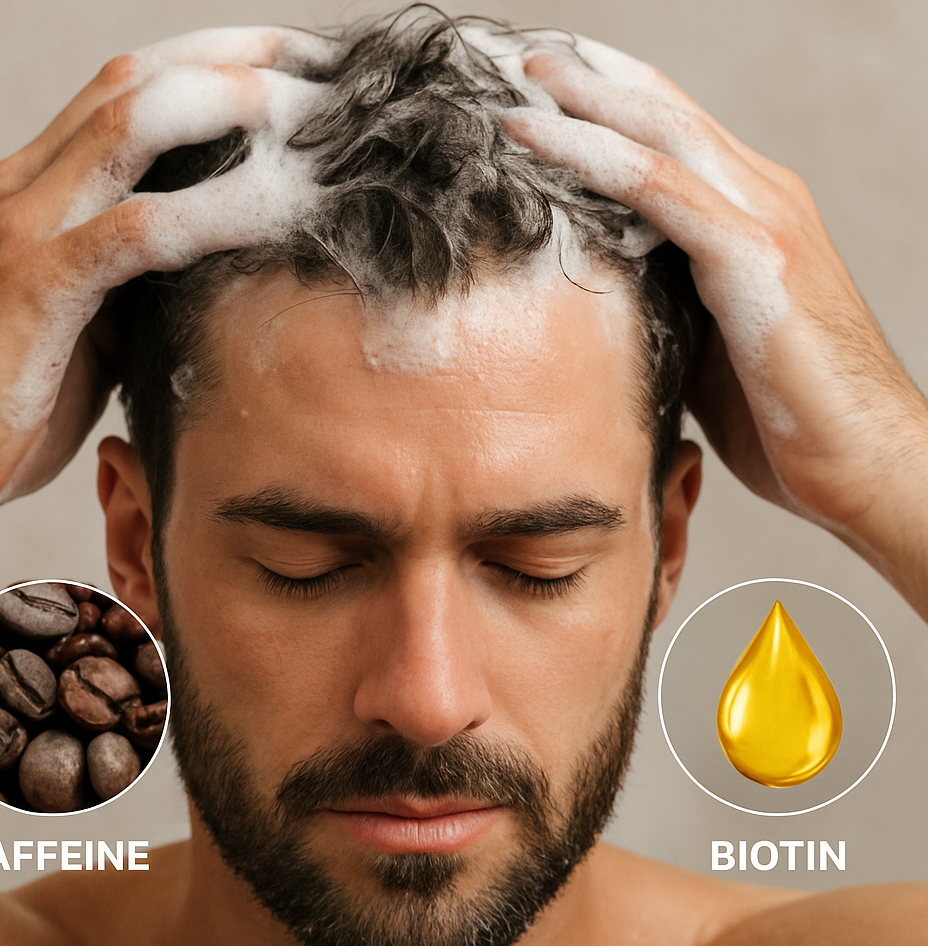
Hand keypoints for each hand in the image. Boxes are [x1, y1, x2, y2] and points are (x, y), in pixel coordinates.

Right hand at [0, 27, 321, 573]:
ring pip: (133, 128)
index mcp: (38, 188)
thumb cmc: (9, 398)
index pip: (129, 90)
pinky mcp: (34, 286)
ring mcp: (25, 228)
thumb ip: (132, 279)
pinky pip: (135, 230)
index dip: (213, 63)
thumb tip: (211, 267)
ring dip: (229, 110)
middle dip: (235, 63)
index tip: (294, 68)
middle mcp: (26, 186)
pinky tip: (272, 207)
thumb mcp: (85, 322)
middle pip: (138, 82)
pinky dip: (209, 212)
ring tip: (311, 116)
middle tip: (322, 70)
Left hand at [503, 41, 927, 615]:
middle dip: (582, 76)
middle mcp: (762, 199)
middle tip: (508, 53)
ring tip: (509, 75)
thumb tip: (597, 294)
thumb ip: (664, 302)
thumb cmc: (786, 417)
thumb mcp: (707, 345)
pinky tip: (536, 139)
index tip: (533, 88)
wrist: (863, 466)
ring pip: (657, 131)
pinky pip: (660, 191)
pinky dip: (592, 157)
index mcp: (750, 216)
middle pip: (660, 109)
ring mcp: (765, 221)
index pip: (669, 132)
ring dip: (577, 99)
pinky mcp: (758, 260)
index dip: (602, 100)